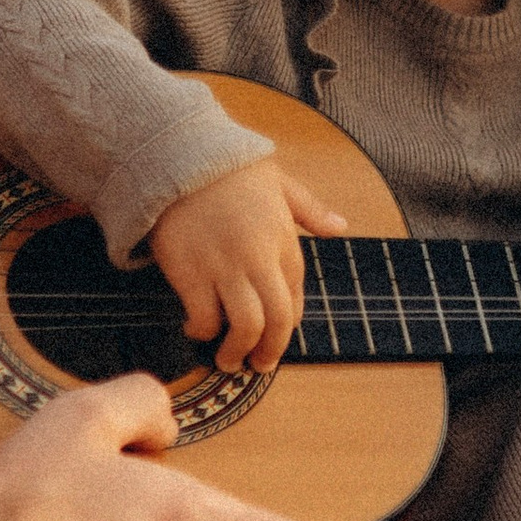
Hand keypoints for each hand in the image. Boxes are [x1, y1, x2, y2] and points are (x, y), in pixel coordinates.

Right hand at [149, 158, 349, 372]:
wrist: (179, 155)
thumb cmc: (229, 168)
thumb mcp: (280, 182)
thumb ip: (310, 208)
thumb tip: (341, 226)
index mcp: (284, 239)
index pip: (295, 296)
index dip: (287, 323)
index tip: (276, 334)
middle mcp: (259, 258)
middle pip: (276, 320)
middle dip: (270, 350)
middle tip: (259, 365)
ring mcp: (225, 267)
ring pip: (245, 326)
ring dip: (238, 351)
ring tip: (229, 360)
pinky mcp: (191, 272)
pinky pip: (204, 317)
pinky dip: (202, 331)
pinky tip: (195, 329)